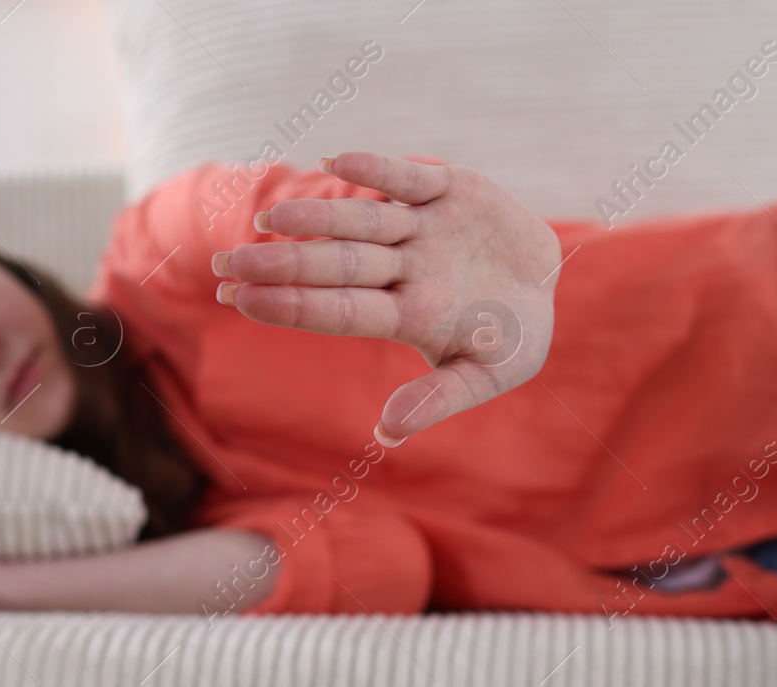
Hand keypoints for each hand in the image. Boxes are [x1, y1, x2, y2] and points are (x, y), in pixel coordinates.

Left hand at [211, 151, 564, 442]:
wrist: (552, 281)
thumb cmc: (513, 338)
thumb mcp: (487, 376)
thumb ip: (437, 401)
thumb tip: (384, 434)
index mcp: (406, 315)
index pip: (336, 311)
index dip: (288, 305)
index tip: (237, 299)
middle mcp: (403, 270)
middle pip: (335, 266)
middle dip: (282, 265)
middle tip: (225, 263)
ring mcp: (422, 229)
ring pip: (361, 221)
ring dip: (317, 218)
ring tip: (269, 218)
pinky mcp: (448, 190)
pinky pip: (405, 177)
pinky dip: (375, 170)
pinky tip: (335, 162)